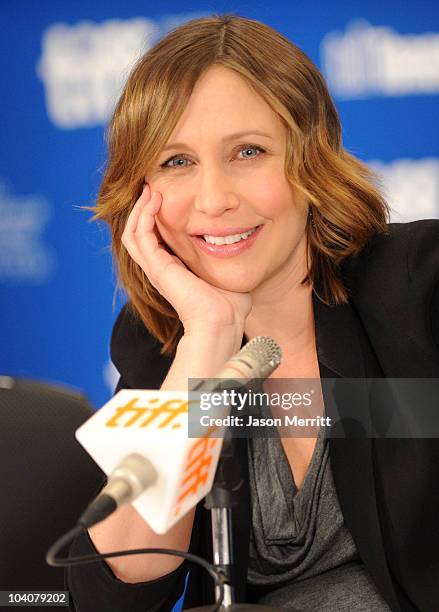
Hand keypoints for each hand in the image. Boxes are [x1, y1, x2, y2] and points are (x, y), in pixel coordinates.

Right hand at [121, 185, 251, 341]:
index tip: (165, 196)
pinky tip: (155, 200)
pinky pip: (140, 236)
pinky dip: (144, 216)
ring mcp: (156, 269)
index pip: (154, 239)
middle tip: (152, 187)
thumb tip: (243, 246)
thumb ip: (229, 259)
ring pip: (133, 233)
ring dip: (139, 209)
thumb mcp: (226, 273)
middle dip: (143, 209)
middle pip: (138, 233)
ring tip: (150, 190)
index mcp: (173, 270)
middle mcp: (160, 269)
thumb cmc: (229, 306)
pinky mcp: (158, 268)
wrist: (222, 323)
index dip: (155, 217)